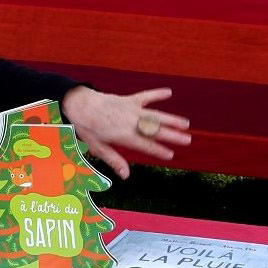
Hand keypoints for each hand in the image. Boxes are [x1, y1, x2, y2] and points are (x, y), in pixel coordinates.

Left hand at [61, 86, 190, 178]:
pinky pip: (145, 96)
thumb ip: (114, 160)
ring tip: (185, 123)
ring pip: (155, 114)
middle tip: (187, 140)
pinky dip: (157, 94)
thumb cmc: (87, 128)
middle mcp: (131, 122)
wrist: (79, 104)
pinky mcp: (129, 100)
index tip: (171, 155)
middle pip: (155, 130)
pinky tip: (169, 92)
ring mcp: (131, 109)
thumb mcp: (98, 148)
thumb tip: (126, 176)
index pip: (146, 145)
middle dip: (172, 135)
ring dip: (171, 119)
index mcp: (124, 136)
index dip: (158, 150)